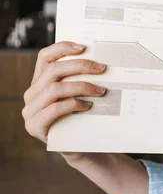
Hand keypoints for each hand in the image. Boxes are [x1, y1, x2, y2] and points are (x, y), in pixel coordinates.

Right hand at [22, 41, 107, 163]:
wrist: (80, 145)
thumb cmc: (82, 115)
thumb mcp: (80, 92)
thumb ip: (81, 77)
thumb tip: (101, 60)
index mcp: (40, 80)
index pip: (45, 56)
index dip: (62, 48)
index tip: (84, 47)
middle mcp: (32, 93)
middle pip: (53, 70)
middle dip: (80, 66)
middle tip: (102, 68)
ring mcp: (30, 110)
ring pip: (54, 89)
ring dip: (81, 86)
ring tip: (100, 90)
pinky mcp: (34, 126)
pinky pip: (54, 109)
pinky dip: (74, 104)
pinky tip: (88, 106)